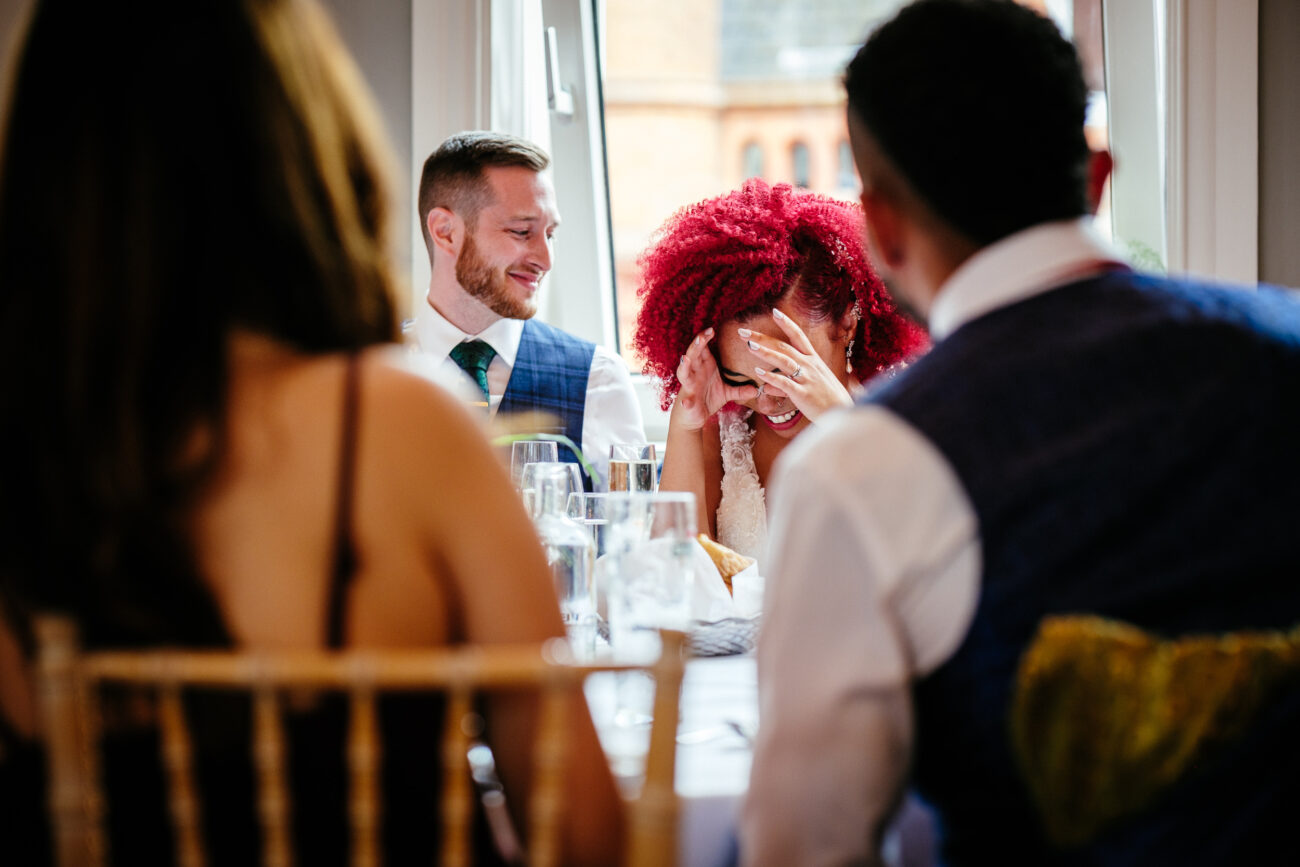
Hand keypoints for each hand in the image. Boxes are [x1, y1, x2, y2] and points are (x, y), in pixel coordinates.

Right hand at [674, 328, 758, 430]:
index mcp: (703, 366)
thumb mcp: (727, 392)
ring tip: (686, 359)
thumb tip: (757, 388)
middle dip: (696, 345)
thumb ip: (740, 389)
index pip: (702, 348)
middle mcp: (694, 373)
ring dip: (684, 366)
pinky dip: (686, 401)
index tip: (712, 329)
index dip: (705, 338)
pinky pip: (687, 401)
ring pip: (683, 372)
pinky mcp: (688, 402)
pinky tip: (686, 402)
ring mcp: (689, 387)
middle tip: (702, 336)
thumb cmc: (708, 399)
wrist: (694, 417)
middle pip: (692, 355)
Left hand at [743, 308, 851, 422]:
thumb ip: (786, 385)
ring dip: (765, 352)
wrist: (844, 413)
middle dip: (762, 337)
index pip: (798, 336)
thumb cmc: (827, 400)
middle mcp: (809, 365)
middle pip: (783, 346)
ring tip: (749, 345)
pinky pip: (785, 383)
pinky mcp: (803, 394)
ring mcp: (806, 379)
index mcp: (813, 360)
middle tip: (743, 331)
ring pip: (784, 361)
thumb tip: (767, 386)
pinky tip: (759, 373)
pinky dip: (771, 377)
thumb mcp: (809, 387)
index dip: (787, 323)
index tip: (774, 312)